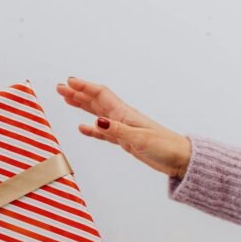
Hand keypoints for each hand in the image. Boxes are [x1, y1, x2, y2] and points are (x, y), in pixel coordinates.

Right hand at [57, 76, 191, 178]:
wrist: (180, 159)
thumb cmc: (166, 147)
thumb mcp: (140, 138)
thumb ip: (117, 130)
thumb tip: (96, 122)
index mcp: (125, 114)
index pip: (101, 95)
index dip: (84, 87)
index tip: (69, 82)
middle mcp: (122, 118)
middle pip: (95, 101)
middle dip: (78, 93)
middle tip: (60, 88)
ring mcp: (123, 128)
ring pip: (97, 113)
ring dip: (82, 106)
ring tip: (67, 100)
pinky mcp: (125, 140)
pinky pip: (103, 132)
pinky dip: (92, 129)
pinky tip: (83, 128)